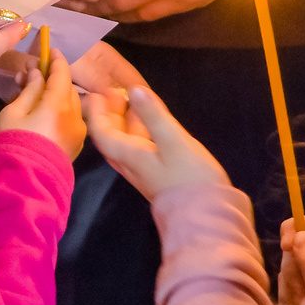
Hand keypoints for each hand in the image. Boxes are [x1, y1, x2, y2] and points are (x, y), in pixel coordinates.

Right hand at [0, 59, 86, 159]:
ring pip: (71, 103)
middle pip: (68, 88)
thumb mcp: (14, 110)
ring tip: (36, 95)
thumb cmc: (14, 141)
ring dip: (58, 94)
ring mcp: (78, 131)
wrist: (24, 180)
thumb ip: (30, 88)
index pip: (62, 73)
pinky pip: (72, 118)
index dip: (56, 59)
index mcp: (59, 104)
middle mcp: (75, 115)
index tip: (49, 50)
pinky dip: (61, 110)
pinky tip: (45, 113)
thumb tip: (38, 72)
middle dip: (53, 79)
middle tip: (33, 76)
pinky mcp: (77, 143)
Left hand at [80, 78, 230, 200]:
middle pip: (113, 137)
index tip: (95, 94)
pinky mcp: (158, 174)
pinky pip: (141, 148)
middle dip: (111, 114)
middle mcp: (132, 164)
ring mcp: (145, 171)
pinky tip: (151, 122)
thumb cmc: (189, 176)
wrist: (208, 215)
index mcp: (129, 155)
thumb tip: (134, 89)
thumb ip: (153, 115)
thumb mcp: (172, 141)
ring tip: (131, 100)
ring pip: (128, 142)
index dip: (97, 113)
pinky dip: (141, 131)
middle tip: (113, 92)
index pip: (102, 133)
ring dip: (127, 121)